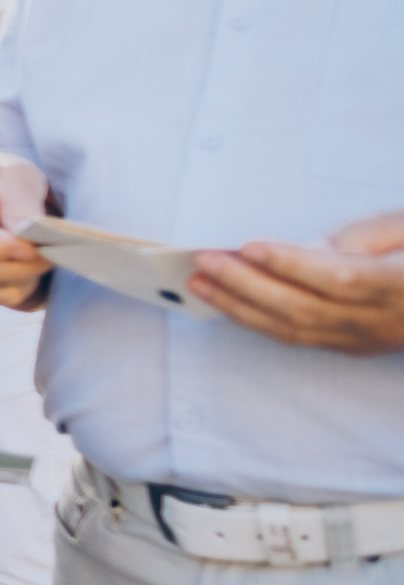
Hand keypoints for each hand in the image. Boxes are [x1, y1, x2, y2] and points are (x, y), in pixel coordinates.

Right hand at [0, 153, 53, 307]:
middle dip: (22, 264)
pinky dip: (19, 286)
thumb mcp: (14, 176)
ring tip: (41, 253)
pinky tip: (25, 263)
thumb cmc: (0, 180)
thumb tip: (28, 233)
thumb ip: (21, 202)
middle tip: (54, 250)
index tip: (34, 244)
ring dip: (25, 276)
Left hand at [189, 208, 403, 354]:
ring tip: (201, 282)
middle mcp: (384, 320)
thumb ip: (361, 238)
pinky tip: (228, 302)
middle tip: (204, 260)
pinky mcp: (356, 346)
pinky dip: (258, 320)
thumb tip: (303, 249)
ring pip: (296, 330)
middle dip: (247, 285)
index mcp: (402, 285)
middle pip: (305, 309)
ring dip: (241, 306)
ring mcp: (369, 338)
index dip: (291, 264)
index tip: (248, 245)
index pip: (338, 278)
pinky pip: (299, 338)